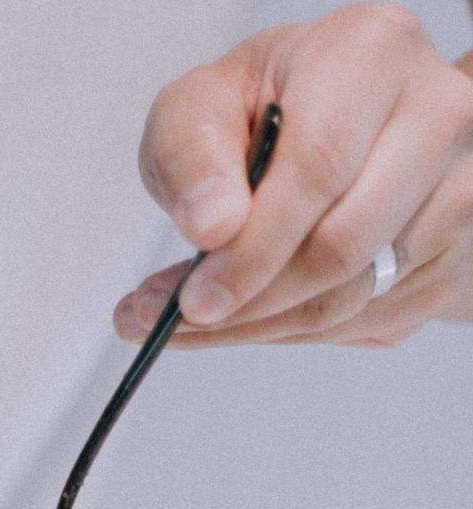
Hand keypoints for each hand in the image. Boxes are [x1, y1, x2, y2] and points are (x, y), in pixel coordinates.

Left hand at [117, 4, 472, 348]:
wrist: (329, 118)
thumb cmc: (258, 107)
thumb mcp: (198, 108)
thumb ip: (191, 157)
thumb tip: (213, 228)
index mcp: (371, 55)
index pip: (317, 171)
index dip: (252, 248)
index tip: (194, 299)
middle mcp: (437, 115)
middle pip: (345, 244)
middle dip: (254, 299)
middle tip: (185, 316)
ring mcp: (459, 185)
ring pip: (358, 294)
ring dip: (266, 323)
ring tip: (201, 320)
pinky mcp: (457, 248)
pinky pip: (370, 317)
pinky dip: (296, 329)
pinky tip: (250, 314)